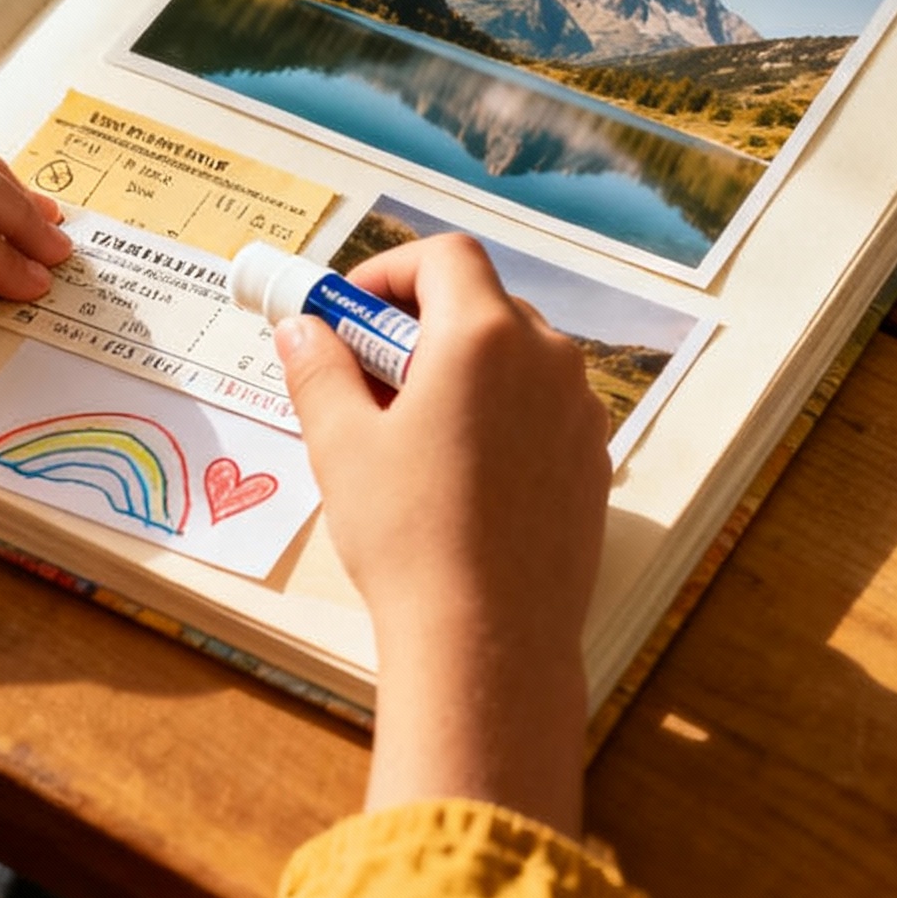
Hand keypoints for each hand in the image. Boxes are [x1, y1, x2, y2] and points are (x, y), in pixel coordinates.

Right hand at [276, 233, 611, 835]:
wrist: (487, 640)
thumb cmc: (407, 535)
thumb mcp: (340, 445)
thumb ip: (319, 370)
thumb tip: (301, 329)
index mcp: (484, 336)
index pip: (445, 257)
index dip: (391, 271)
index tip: (350, 314)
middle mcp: (548, 359)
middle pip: (482, 303)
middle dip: (421, 324)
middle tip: (368, 377)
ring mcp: (581, 411)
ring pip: (517, 358)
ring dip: (462, 369)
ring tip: (411, 432)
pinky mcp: (594, 462)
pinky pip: (543, 409)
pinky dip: (500, 414)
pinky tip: (460, 476)